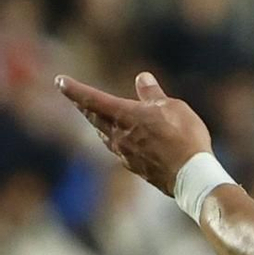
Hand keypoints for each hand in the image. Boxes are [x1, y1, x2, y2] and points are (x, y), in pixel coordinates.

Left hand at [55, 70, 212, 195]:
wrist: (193, 176)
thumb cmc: (184, 137)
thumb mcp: (171, 106)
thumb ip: (152, 93)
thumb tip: (142, 78)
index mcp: (123, 115)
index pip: (91, 99)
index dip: (74, 89)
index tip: (60, 81)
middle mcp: (118, 135)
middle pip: (93, 118)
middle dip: (83, 106)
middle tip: (75, 98)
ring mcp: (125, 154)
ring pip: (104, 135)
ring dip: (99, 124)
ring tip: (97, 118)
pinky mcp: (135, 168)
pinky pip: (119, 149)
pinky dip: (116, 139)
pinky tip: (122, 140)